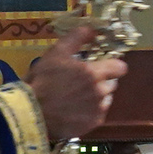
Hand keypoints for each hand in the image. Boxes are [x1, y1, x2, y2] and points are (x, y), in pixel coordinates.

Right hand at [28, 26, 123, 143]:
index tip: (102, 65)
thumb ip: (76, 38)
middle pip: (112, 83)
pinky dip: (90, 111)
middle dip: (101, 80)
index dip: (112, 64)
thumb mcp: (56, 53)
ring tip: (76, 96)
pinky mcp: (93, 124)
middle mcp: (101, 92)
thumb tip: (92, 29)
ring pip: (106, 99)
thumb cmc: (42, 80)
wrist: (31, 112)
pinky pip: (98, 114)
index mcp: (94, 73)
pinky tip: (74, 109)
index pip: (120, 67)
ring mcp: (98, 110)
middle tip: (82, 81)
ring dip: (97, 96)